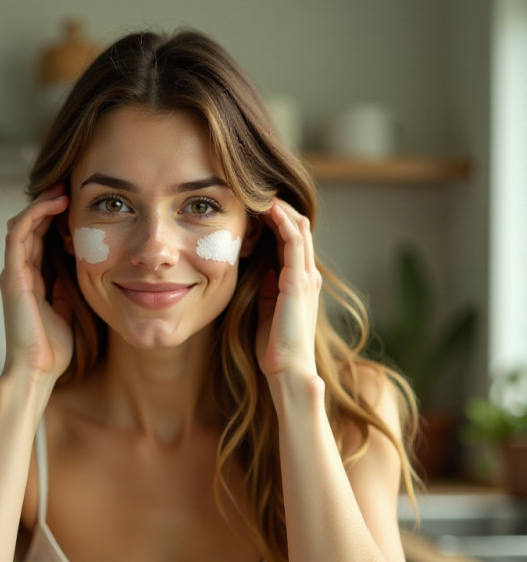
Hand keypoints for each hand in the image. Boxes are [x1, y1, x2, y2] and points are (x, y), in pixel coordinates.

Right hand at [0, 184, 72, 383]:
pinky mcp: (13, 276)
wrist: (39, 370)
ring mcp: (14, 273)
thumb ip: (67, 288)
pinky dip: (33, 215)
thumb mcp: (67, 310)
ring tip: (62, 188)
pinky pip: (18, 236)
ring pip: (21, 225)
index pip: (41, 239)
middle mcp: (20, 273)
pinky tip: (53, 204)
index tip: (77, 203)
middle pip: (30, 227)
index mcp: (33, 280)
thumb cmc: (53, 348)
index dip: (55, 219)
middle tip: (70, 185)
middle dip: (48, 204)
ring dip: (40, 203)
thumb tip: (80, 270)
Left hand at [254, 199, 321, 381]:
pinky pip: (294, 241)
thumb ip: (264, 286)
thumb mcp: (265, 309)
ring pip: (299, 228)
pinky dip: (283, 221)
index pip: (291, 241)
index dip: (275, 221)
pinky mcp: (299, 281)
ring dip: (281, 208)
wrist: (287, 370)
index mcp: (300, 283)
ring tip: (260, 190)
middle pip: (298, 229)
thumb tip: (254, 265)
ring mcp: (306, 277)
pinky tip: (269, 208)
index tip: (253, 206)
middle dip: (279, 208)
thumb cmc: (274, 347)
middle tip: (255, 190)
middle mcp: (307, 276)